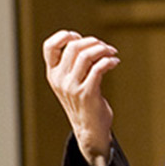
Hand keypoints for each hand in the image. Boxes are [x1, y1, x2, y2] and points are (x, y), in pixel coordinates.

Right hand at [42, 30, 119, 165]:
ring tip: (112, 53)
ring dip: (103, 49)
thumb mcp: (71, 82)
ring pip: (86, 55)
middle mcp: (60, 80)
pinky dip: (109, 61)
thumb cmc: (84, 102)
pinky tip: (115, 63)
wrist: (89, 130)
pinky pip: (98, 68)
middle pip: (73, 47)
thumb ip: (74, 64)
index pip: (49, 46)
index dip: (64, 36)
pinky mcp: (87, 94)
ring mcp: (72, 87)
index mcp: (53, 74)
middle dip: (93, 42)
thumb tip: (90, 42)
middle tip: (105, 47)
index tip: (79, 37)